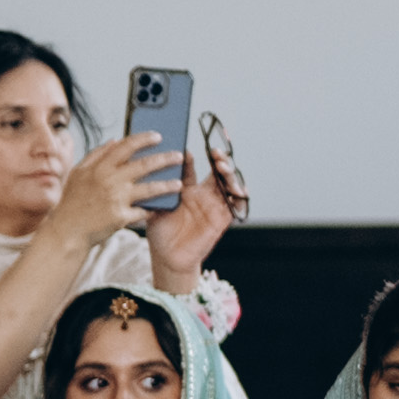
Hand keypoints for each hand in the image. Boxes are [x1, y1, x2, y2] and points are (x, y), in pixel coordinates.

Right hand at [47, 132, 177, 241]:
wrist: (67, 231)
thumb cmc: (72, 202)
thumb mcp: (78, 173)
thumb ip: (96, 155)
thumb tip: (114, 141)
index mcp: (99, 167)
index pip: (126, 146)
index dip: (144, 139)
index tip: (158, 136)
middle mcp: (109, 180)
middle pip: (144, 165)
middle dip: (164, 158)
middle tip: (179, 155)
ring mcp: (116, 199)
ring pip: (149, 188)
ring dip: (167, 185)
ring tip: (179, 183)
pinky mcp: (121, 217)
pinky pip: (143, 211)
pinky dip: (152, 210)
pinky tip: (159, 208)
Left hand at [147, 148, 238, 295]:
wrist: (166, 256)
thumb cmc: (160, 230)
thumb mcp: (157, 204)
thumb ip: (162, 185)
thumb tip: (159, 163)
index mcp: (188, 188)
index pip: (198, 166)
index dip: (203, 154)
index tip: (204, 142)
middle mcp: (204, 194)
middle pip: (219, 172)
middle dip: (221, 160)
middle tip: (216, 154)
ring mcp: (214, 206)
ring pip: (229, 185)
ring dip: (230, 175)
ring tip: (223, 169)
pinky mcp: (221, 220)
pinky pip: (236, 207)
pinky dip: (240, 198)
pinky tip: (239, 191)